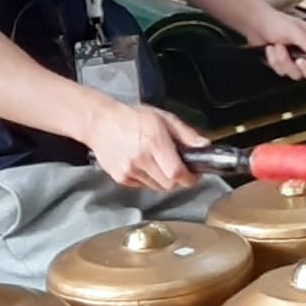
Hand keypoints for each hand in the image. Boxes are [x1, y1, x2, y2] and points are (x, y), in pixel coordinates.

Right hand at [84, 98, 207, 192]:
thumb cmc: (133, 118)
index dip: (190, 178)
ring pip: (156, 187)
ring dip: (164, 180)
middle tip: (180, 169)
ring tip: (160, 164)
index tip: (195, 175)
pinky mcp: (121, 178)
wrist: (101, 123)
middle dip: (179, 179)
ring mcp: (129, 171)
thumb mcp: (164, 118)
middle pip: (168, 184)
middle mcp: (141, 159)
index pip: (176, 172)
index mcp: (154, 142)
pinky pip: (142, 186)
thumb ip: (186, 134)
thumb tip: (204, 146)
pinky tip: (146, 165)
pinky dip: (149, 180)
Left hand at [244, 4, 305, 82]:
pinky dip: (275, 62)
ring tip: (278, 47)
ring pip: (297, 74)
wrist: (255, 24)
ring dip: (284, 61)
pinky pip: (283, 72)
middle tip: (298, 60)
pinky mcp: (285, 64)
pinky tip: (272, 50)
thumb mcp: (293, 30)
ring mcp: (296, 58)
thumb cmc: (275, 21)